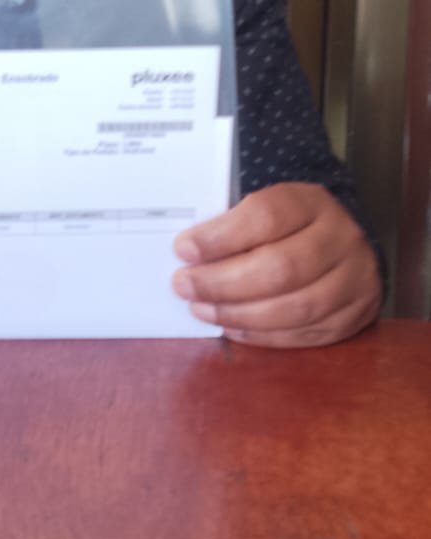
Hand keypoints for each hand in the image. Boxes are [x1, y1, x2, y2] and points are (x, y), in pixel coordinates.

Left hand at [171, 183, 382, 347]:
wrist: (347, 240)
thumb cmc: (291, 224)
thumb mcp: (267, 206)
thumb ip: (233, 226)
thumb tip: (188, 255)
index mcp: (312, 202)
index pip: (266, 217)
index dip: (221, 237)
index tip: (183, 249)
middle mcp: (341, 239)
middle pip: (281, 268)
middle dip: (223, 284)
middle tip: (184, 287)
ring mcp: (354, 280)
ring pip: (294, 308)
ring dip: (239, 315)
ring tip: (202, 310)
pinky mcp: (354, 316)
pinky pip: (304, 333)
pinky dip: (261, 335)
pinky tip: (231, 327)